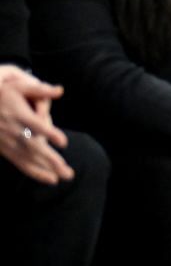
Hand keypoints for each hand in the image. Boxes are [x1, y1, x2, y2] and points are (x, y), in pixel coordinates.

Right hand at [0, 65, 69, 184]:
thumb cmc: (2, 94)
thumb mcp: (17, 86)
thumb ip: (39, 89)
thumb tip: (60, 90)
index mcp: (19, 115)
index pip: (36, 126)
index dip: (49, 134)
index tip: (63, 142)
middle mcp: (14, 131)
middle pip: (34, 148)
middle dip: (51, 160)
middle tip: (68, 172)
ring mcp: (9, 142)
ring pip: (29, 159)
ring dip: (47, 169)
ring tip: (65, 176)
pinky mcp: (6, 150)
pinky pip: (21, 163)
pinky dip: (35, 172)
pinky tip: (50, 179)